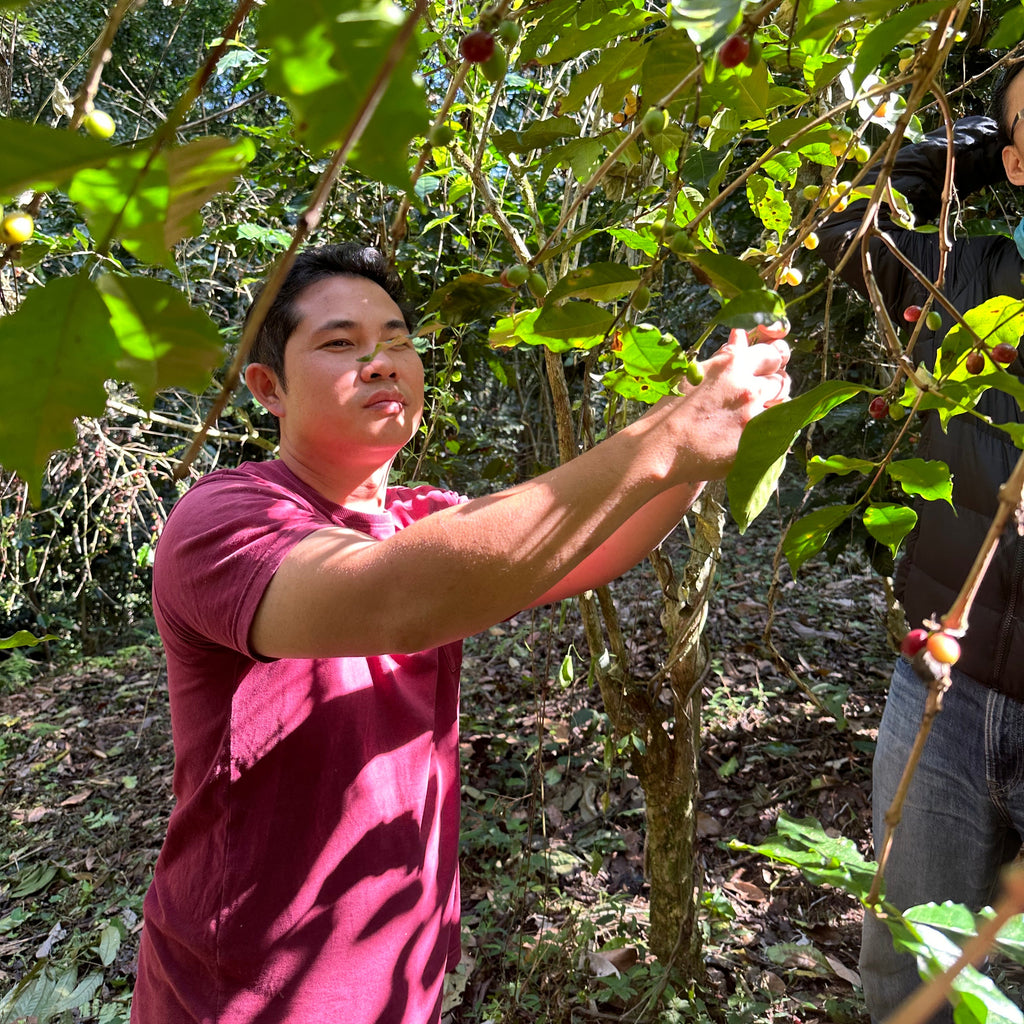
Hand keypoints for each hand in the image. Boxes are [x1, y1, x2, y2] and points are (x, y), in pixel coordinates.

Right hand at [657, 325, 791, 478]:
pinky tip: (742, 435)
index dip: (769, 360)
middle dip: (771, 385)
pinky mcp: (755, 445)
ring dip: (770, 408)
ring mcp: (754, 419)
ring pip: (780, 408)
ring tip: (747, 415)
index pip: (772, 354)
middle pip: (780, 381)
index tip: (764, 367)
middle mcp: (749, 389)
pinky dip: (763, 432)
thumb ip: (724, 357)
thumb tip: (741, 337)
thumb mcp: (693, 375)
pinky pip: (773, 434)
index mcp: (733, 366)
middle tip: (754, 394)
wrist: (659, 450)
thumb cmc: (669, 411)